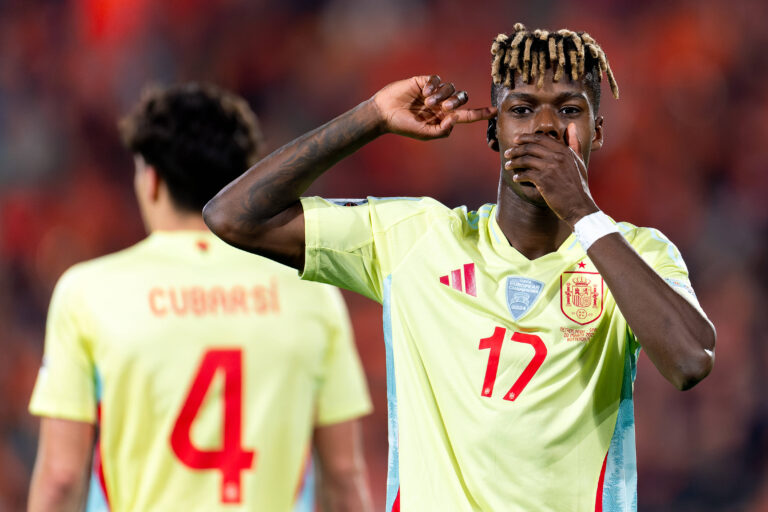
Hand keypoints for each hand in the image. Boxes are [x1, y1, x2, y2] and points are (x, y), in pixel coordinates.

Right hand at [372, 75, 495, 139]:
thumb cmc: (403, 126)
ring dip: (442, 95)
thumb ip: (442, 130)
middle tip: (444, 107)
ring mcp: (433, 92)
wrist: (384, 113)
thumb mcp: (425, 134)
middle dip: (456, 102)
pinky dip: (433, 86)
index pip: (466, 115)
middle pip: (462, 98)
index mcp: (443, 118)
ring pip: (451, 88)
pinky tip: (423, 93)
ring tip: (427, 102)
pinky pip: (437, 80)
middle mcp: (441, 104)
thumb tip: (456, 117)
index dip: (481, 113)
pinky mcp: (424, 81)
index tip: (495, 111)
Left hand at [503, 124, 597, 225]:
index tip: (516, 139)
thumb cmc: (579, 184)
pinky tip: (515, 178)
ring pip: (525, 160)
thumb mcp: (579, 161)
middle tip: (508, 153)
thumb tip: (571, 125)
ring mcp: (551, 168)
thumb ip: (574, 143)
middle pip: (530, 147)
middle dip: (516, 149)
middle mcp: (558, 156)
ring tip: (508, 165)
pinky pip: (526, 174)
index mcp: (565, 150)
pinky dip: (518, 176)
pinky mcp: (544, 181)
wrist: (579, 205)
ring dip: (514, 162)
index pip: (541, 138)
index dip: (526, 138)